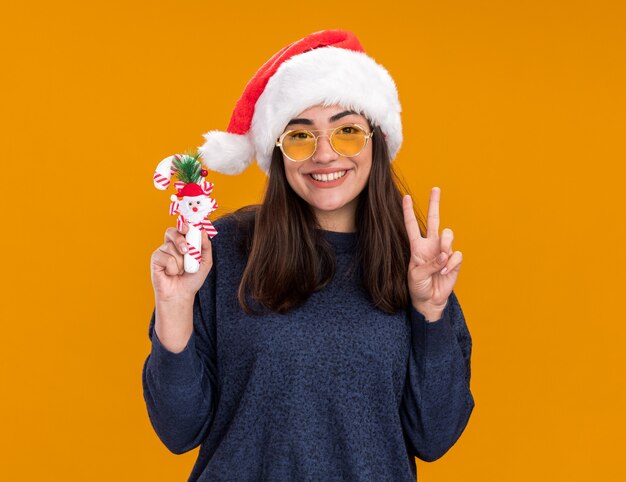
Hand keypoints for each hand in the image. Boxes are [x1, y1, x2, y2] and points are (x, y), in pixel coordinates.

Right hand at [150, 222, 213, 303]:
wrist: (181, 294)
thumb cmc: (192, 279)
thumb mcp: (205, 263)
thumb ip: (205, 247)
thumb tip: (203, 232)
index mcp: (183, 242)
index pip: (183, 228)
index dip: (185, 225)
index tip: (188, 228)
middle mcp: (171, 244)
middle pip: (172, 232)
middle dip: (180, 239)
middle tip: (186, 251)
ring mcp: (162, 251)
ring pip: (171, 248)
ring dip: (180, 262)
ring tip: (180, 271)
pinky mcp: (155, 259)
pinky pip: (166, 258)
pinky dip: (172, 268)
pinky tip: (171, 274)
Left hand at [402, 187, 462, 317]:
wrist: (429, 300)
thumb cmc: (418, 286)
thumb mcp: (416, 275)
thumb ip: (429, 263)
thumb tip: (444, 255)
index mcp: (417, 246)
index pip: (411, 225)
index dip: (408, 211)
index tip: (405, 197)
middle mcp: (431, 244)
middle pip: (434, 219)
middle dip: (434, 203)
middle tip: (435, 188)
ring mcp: (443, 251)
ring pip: (448, 234)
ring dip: (446, 244)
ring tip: (442, 259)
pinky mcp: (454, 260)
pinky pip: (456, 254)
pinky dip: (452, 263)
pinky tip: (446, 272)